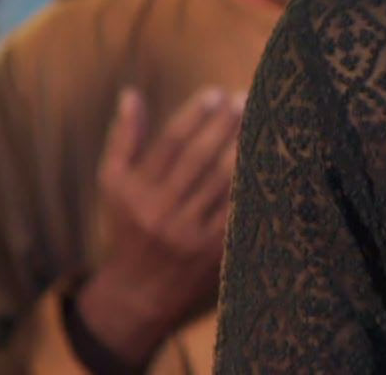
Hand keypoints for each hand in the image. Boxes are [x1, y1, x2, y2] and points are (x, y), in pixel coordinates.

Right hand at [75, 87, 242, 367]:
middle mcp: (162, 212)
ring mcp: (190, 233)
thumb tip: (131, 93)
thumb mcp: (114, 184)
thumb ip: (124, 139)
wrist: (140, 292)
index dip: (194, 115)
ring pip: (224, 181)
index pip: (169, 145)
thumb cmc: (130, 225)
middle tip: (247, 98)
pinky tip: (270, 158)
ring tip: (263, 119)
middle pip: (200, 159)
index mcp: (136, 192)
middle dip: (225, 125)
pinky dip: (255, 182)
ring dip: (245, 146)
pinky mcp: (215, 250)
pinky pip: (240, 208)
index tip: (215, 93)